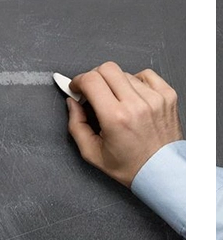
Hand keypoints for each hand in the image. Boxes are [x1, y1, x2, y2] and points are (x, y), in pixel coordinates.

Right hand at [67, 61, 183, 187]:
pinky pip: (146, 75)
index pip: (92, 80)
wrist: (161, 171)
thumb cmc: (129, 165)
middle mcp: (137, 104)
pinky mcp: (168, 95)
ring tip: (115, 101)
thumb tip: (72, 102)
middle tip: (92, 91)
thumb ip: (76, 124)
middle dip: (94, 77)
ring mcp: (155, 98)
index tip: (76, 88)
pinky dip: (135, 81)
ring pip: (125, 73)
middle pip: (107, 68)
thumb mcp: (91, 152)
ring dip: (114, 83)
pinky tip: (132, 96)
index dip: (78, 81)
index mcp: (116, 118)